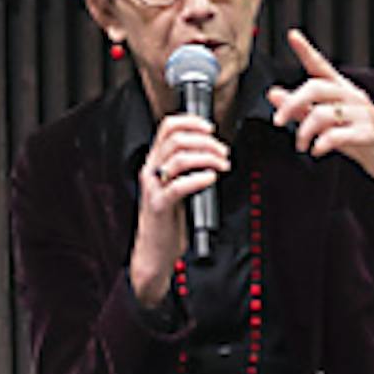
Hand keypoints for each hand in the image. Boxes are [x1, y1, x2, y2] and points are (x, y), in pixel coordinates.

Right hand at [128, 106, 233, 302]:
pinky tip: (211, 179)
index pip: (167, 127)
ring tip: (222, 165)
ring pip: (179, 158)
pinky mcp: (158, 206)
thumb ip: (187, 169)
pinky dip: (199, 178)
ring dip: (207, 157)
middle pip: (176, 139)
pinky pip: (179, 186)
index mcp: (154, 162)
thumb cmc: (168, 221)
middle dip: (206, 142)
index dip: (191, 122)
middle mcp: (150, 170)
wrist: (155, 251)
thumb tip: (212, 152)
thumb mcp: (176, 187)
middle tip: (223, 152)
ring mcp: (152, 188)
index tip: (210, 128)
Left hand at [267, 30, 373, 204]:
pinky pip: (337, 135)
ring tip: (302, 145)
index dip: (307, 51)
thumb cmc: (362, 140)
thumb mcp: (329, 125)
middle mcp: (353, 97)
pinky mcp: (369, 134)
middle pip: (315, 88)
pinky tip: (317, 151)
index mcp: (343, 91)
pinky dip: (321, 144)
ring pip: (322, 113)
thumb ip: (302, 109)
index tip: (292, 35)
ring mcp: (363, 114)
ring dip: (304, 131)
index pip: (322, 67)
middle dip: (291, 104)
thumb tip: (273, 94)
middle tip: (278, 121)